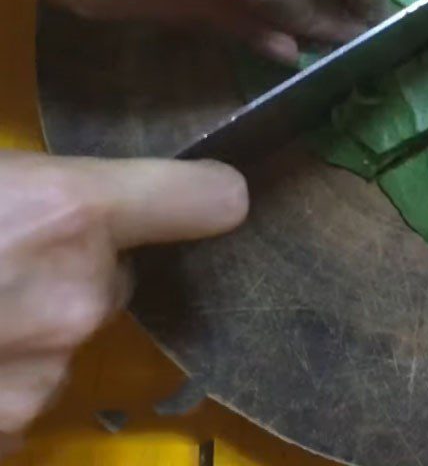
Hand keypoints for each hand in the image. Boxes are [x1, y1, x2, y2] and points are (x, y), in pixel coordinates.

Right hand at [0, 151, 247, 452]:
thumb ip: (55, 189)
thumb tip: (94, 199)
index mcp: (71, 213)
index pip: (207, 199)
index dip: (203, 197)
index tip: (213, 198)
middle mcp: (81, 296)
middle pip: (119, 281)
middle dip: (77, 275)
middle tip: (9, 261)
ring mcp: (49, 374)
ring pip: (71, 340)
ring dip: (36, 331)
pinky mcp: (13, 431)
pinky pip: (29, 390)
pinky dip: (3, 378)